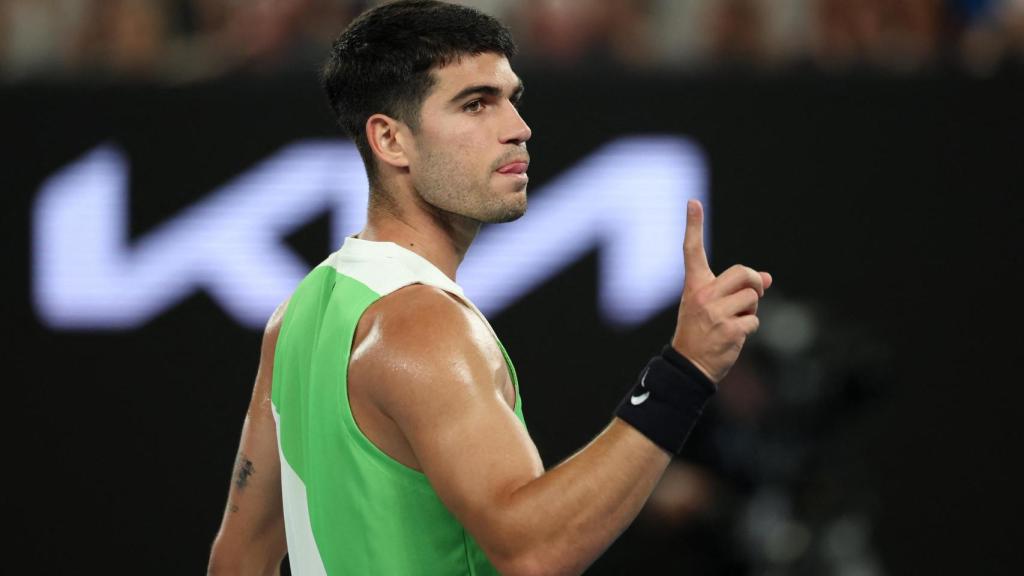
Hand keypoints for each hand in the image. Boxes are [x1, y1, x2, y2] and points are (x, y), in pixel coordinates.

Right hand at [671, 200, 771, 382]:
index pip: (692, 251)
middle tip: (754, 294)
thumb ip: (736, 290)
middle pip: (742, 273)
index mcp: (694, 286)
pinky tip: (734, 336)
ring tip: (734, 321)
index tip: (693, 202)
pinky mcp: (729, 330)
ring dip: (751, 310)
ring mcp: (715, 313)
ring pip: (752, 298)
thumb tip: (767, 278)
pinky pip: (754, 320)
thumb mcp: (711, 306)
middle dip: (755, 282)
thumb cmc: (701, 332)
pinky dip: (750, 328)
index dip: (693, 226)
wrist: (688, 366)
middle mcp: (702, 295)